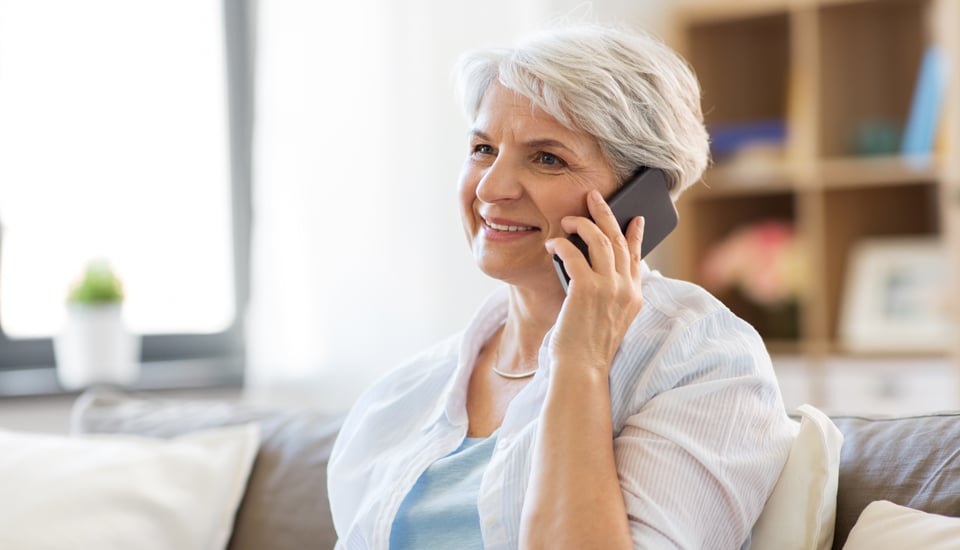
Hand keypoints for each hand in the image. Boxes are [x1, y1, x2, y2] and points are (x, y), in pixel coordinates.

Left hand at [545, 189, 645, 376]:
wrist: (582, 369)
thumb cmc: (588, 347)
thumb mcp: (609, 319)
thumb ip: (611, 294)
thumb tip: (597, 269)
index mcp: (634, 296)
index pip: (637, 257)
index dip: (635, 234)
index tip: (634, 218)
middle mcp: (626, 289)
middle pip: (619, 240)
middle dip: (606, 213)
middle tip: (593, 196)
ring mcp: (609, 288)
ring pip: (600, 240)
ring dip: (582, 224)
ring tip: (568, 219)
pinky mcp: (586, 290)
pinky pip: (574, 254)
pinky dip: (562, 244)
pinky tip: (552, 244)